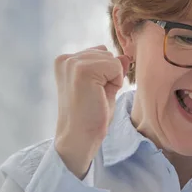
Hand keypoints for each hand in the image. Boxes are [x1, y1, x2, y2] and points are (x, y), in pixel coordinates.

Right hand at [53, 45, 131, 177]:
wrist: (79, 138)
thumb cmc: (90, 116)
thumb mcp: (104, 87)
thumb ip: (113, 69)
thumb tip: (125, 56)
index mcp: (66, 61)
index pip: (101, 53)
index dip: (105, 74)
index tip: (92, 93)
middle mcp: (66, 58)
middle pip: (107, 54)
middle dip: (109, 76)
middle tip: (95, 97)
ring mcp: (73, 63)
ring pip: (113, 60)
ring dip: (112, 80)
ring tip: (96, 97)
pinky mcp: (82, 70)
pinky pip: (116, 66)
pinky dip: (115, 82)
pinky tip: (99, 97)